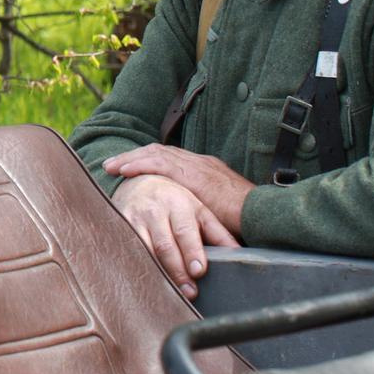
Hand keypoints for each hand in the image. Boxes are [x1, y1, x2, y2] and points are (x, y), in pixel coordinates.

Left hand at [103, 144, 252, 239]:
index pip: (171, 158)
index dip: (149, 160)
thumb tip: (186, 222)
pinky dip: (139, 165)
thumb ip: (201, 209)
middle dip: (134, 156)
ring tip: (111, 166)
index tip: (130, 166)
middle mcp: (199, 162)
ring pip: (155, 154)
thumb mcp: (218, 209)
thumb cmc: (245, 217)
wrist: (262, 212)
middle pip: (159, 151)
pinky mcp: (193, 174)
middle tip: (112, 164)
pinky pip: (159, 164)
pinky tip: (123, 170)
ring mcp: (196, 166)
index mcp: (205, 168)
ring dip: (130, 159)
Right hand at [109, 173, 237, 298]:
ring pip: (145, 251)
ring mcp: (133, 219)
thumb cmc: (175, 201)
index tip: (199, 271)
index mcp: (179, 204)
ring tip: (171, 292)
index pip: (185, 231)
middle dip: (177, 271)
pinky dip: (137, 267)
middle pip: (165, 245)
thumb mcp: (199, 210)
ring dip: (158, 273)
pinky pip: (128, 251)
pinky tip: (146, 281)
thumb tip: (238, 254)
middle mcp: (154, 210)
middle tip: (190, 291)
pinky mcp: (119, 227)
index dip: (191, 252)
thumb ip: (218, 232)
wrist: (138, 183)